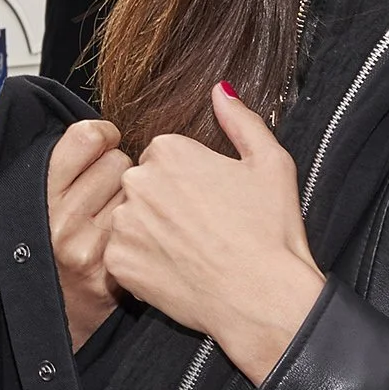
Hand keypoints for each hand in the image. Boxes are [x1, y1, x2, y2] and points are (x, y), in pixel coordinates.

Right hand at [46, 119, 131, 349]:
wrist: (53, 314)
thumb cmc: (51, 246)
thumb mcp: (37, 200)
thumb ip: (63, 163)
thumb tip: (104, 127)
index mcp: (37, 193)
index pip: (86, 137)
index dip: (102, 137)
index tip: (105, 145)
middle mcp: (58, 218)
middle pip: (118, 162)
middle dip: (119, 172)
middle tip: (109, 193)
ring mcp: (88, 245)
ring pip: (139, 191)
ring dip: (137, 199)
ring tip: (121, 217)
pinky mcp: (115, 269)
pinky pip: (151, 224)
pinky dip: (149, 228)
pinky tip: (136, 240)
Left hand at [103, 84, 323, 383]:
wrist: (263, 299)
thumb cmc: (271, 231)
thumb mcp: (271, 162)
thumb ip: (241, 120)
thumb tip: (219, 90)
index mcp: (169, 151)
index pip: (163, 156)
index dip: (188, 181)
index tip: (210, 202)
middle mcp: (137, 181)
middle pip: (142, 186)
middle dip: (164, 203)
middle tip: (201, 229)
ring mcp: (123, 223)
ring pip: (129, 220)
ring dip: (149, 232)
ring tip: (189, 252)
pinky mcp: (116, 263)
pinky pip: (121, 256)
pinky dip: (141, 264)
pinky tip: (173, 271)